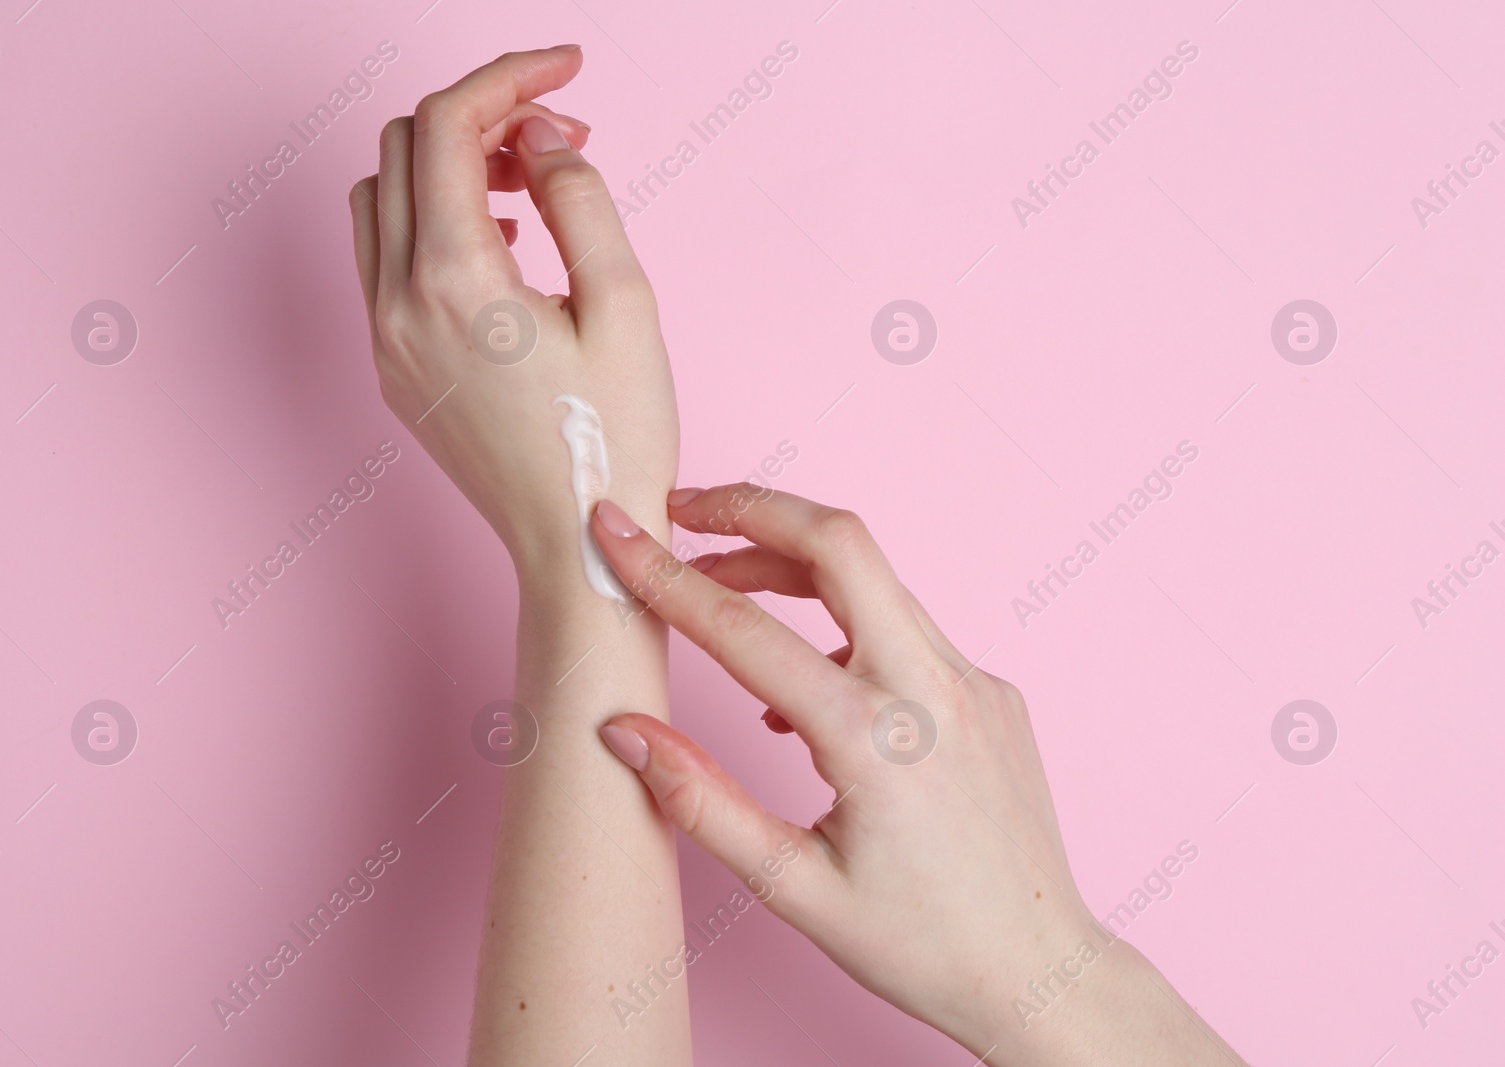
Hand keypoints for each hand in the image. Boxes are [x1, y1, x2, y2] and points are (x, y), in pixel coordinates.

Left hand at [349, 47, 677, 576]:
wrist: (575, 546)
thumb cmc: (614, 440)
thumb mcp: (626, 306)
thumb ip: (579, 197)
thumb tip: (540, 138)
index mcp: (457, 280)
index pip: (448, 124)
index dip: (510, 75)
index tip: (568, 69)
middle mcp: (399, 303)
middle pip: (404, 146)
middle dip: (483, 119)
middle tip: (562, 140)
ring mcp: (384, 339)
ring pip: (382, 198)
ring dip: (449, 168)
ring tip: (533, 194)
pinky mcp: (391, 368)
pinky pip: (385, 260)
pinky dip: (432, 224)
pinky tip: (504, 252)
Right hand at [588, 485, 1244, 1065]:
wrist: (1039, 973)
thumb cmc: (919, 947)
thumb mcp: (793, 889)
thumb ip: (700, 801)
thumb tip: (623, 730)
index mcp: (875, 740)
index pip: (745, 631)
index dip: (665, 576)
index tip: (614, 533)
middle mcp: (933, 688)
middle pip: (838, 541)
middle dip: (750, 507)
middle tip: (681, 511)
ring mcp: (972, 680)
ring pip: (874, 577)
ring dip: (791, 562)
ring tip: (720, 582)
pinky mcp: (991, 690)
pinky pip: (906, 627)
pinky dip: (842, 622)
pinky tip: (801, 677)